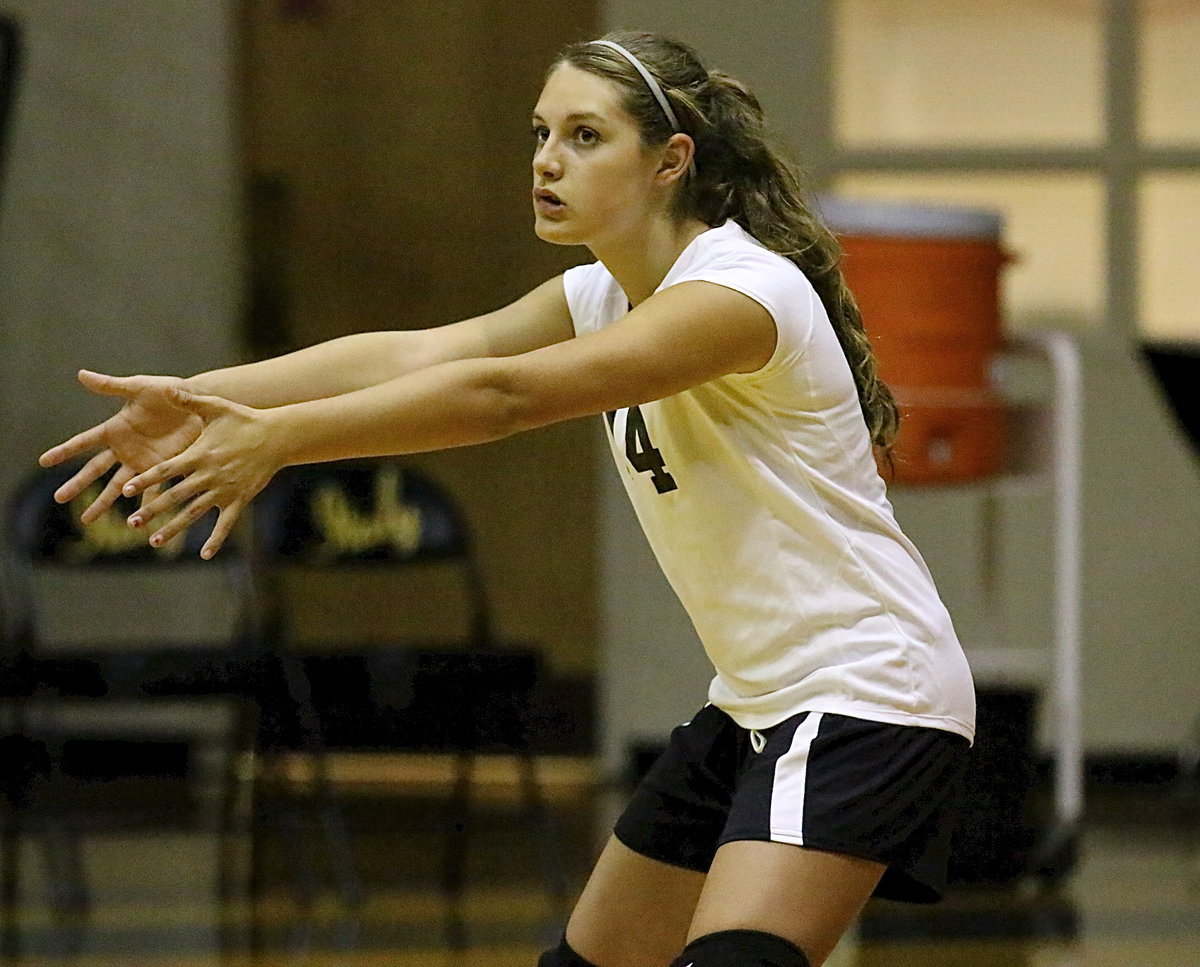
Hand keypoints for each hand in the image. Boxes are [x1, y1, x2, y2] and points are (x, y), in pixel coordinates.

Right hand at [39, 371, 202, 522]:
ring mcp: (143, 461)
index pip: (84, 442)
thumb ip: (112, 386)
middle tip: (58, 498)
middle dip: (77, 484)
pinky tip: (136, 523)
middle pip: (95, 470)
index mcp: (116, 428)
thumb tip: (80, 374)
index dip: (64, 451)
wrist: (200, 403)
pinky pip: (153, 490)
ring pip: (119, 486)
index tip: (44, 461)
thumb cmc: (169, 391)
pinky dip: (145, 506)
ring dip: (103, 503)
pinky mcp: (164, 469)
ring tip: (87, 521)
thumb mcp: (140, 387)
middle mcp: (126, 448)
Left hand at [121, 391, 281, 558]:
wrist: (277, 437)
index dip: (145, 480)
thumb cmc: (244, 420)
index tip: (125, 491)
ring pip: (194, 513)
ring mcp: (224, 490)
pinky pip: (226, 523)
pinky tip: (204, 554)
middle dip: (152, 509)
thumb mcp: (216, 407)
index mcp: (199, 454)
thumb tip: (166, 388)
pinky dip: (216, 539)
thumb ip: (189, 400)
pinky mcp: (239, 499)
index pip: (165, 470)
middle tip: (131, 522)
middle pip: (175, 496)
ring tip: (154, 541)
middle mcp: (208, 475)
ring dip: (174, 528)